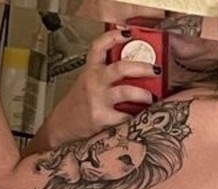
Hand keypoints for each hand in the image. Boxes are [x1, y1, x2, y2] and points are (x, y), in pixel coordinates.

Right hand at [46, 29, 158, 146]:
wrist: (62, 126)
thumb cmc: (78, 105)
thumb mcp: (88, 83)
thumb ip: (106, 76)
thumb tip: (136, 73)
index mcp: (90, 70)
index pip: (99, 47)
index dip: (114, 37)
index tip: (128, 34)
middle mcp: (94, 82)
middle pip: (120, 68)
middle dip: (142, 68)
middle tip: (155, 70)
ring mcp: (97, 99)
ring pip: (125, 91)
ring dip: (143, 94)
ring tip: (151, 97)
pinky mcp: (100, 117)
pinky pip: (123, 116)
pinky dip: (135, 117)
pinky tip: (141, 117)